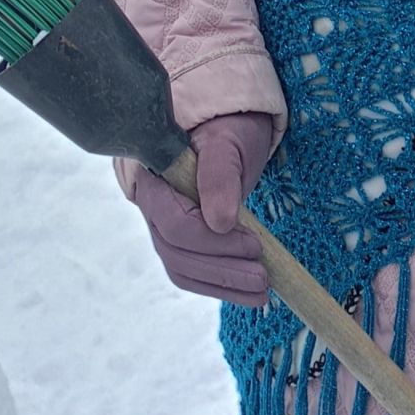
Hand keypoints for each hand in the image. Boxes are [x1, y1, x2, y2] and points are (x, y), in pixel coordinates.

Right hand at [130, 111, 274, 304]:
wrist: (225, 122)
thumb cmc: (227, 124)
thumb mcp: (228, 141)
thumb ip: (220, 175)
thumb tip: (220, 223)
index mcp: (154, 177)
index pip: (174, 223)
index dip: (211, 241)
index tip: (254, 245)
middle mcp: (151, 204)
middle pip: (177, 250)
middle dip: (222, 269)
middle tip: (263, 279)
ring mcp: (161, 221)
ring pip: (181, 265)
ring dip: (222, 283)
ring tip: (261, 292)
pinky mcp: (178, 235)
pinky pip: (189, 268)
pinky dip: (216, 283)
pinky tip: (246, 291)